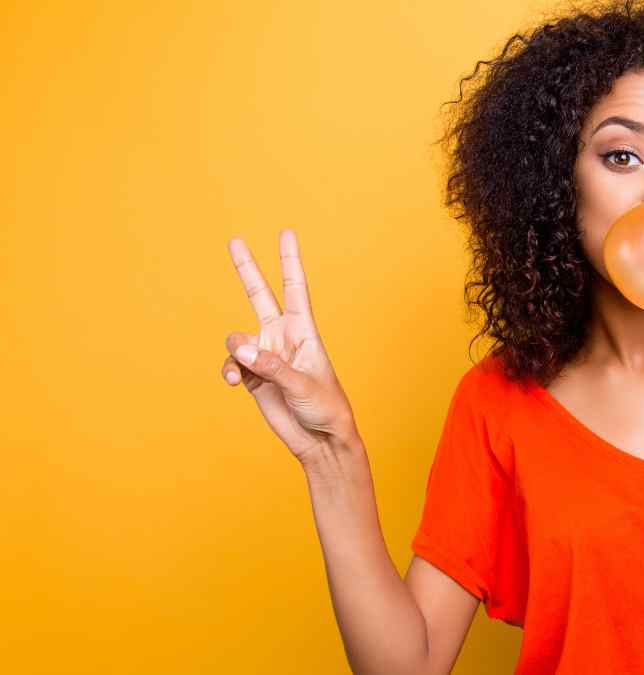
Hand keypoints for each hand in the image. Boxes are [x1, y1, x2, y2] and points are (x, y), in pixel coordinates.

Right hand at [221, 229, 359, 465]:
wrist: (320, 440)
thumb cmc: (325, 408)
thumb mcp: (303, 384)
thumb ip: (270, 366)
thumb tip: (240, 349)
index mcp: (303, 331)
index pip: (294, 288)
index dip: (290, 260)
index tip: (286, 233)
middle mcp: (282, 338)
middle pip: (260, 295)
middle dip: (247, 268)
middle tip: (234, 239)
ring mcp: (266, 356)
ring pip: (237, 339)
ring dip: (235, 352)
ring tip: (243, 373)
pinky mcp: (253, 377)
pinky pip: (232, 364)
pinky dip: (229, 370)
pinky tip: (234, 382)